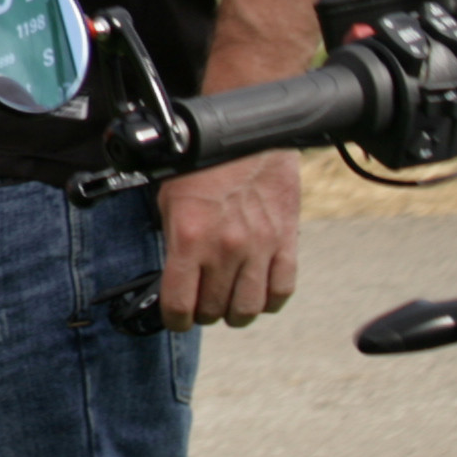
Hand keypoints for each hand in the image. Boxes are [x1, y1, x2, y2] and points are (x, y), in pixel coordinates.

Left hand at [157, 150, 300, 326]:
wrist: (248, 136)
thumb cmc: (203, 163)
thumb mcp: (169, 199)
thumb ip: (173, 240)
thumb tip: (173, 274)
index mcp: (189, 237)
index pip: (179, 303)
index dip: (173, 320)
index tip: (174, 319)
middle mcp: (225, 249)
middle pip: (214, 310)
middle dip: (203, 313)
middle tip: (200, 304)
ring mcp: (259, 249)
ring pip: (249, 309)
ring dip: (235, 312)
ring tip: (228, 303)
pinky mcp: (286, 243)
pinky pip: (282, 291)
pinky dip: (269, 300)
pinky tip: (258, 293)